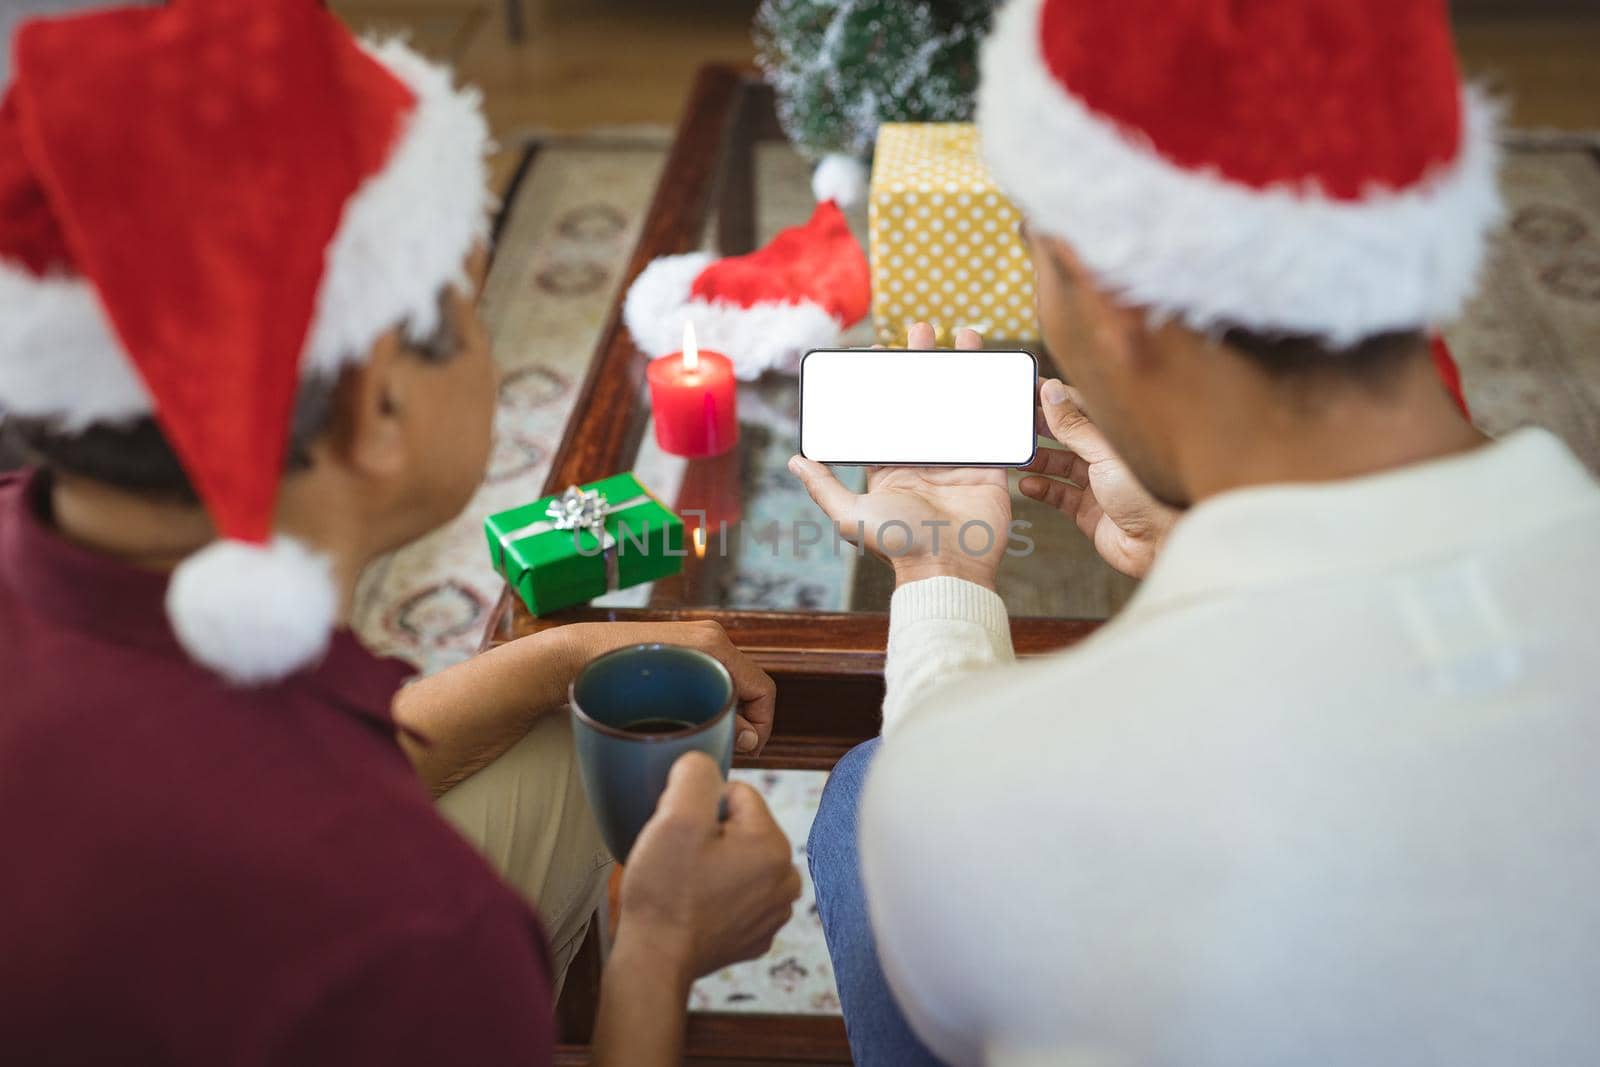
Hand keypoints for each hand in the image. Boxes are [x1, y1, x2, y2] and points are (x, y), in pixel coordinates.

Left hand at [555, 620, 776, 754]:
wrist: (574, 657)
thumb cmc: (613, 681)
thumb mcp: (673, 707)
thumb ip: (718, 720)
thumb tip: (747, 738)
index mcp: (715, 646)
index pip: (763, 689)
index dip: (762, 725)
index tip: (745, 751)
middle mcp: (709, 638)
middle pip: (746, 686)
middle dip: (742, 720)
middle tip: (723, 747)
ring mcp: (693, 641)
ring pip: (726, 684)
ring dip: (723, 712)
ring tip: (703, 738)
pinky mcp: (677, 650)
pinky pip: (705, 678)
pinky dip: (705, 702)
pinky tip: (685, 723)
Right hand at [618, 752, 800, 977]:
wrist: (656, 961)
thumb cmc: (665, 891)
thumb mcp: (675, 816)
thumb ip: (696, 773)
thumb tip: (704, 763)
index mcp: (774, 845)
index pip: (738, 794)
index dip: (700, 806)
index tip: (680, 833)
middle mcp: (786, 879)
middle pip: (741, 828)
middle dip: (709, 835)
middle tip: (680, 860)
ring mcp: (773, 912)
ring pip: (738, 860)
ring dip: (713, 864)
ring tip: (685, 884)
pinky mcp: (756, 935)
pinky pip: (736, 894)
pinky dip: (716, 895)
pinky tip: (694, 907)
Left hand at [787, 323, 1011, 589]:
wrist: (948, 570)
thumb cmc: (898, 546)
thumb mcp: (852, 515)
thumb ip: (824, 486)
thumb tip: (795, 460)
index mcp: (891, 467)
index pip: (887, 415)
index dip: (886, 383)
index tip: (884, 350)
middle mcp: (924, 460)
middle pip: (924, 401)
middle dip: (924, 364)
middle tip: (922, 330)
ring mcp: (957, 462)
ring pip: (960, 406)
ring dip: (962, 371)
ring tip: (965, 336)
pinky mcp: (988, 468)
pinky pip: (992, 427)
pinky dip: (995, 399)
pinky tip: (995, 370)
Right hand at [1019, 379, 1177, 578]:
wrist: (1160, 545)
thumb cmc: (1150, 496)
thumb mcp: (1105, 453)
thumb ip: (1075, 425)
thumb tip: (1053, 392)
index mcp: (1115, 435)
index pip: (1079, 407)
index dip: (1053, 398)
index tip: (1028, 390)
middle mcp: (1107, 457)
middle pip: (1067, 435)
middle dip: (1041, 428)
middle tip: (1015, 422)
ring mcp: (1097, 484)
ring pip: (1060, 465)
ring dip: (1038, 460)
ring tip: (1016, 457)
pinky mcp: (1089, 511)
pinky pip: (1059, 495)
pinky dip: (1042, 489)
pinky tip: (1027, 484)